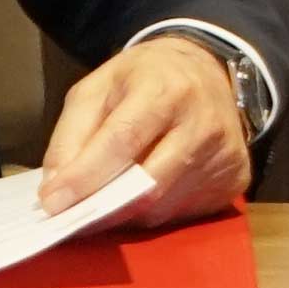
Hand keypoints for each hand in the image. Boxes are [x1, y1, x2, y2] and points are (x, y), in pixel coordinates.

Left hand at [38, 31, 254, 228]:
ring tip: (103, 202)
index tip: (52, 203)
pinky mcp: (236, 179)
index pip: (123, 141)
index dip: (85, 176)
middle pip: (146, 184)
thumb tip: (56, 187)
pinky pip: (183, 214)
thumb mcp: (98, 87)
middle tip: (70, 216)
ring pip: (162, 207)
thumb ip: (72, 133)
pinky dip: (153, 213)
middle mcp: (204, 122)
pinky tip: (142, 195)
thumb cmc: (146, 80)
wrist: (207, 70)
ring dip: (124, 214)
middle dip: (101, 206)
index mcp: (167, 88)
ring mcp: (226, 154)